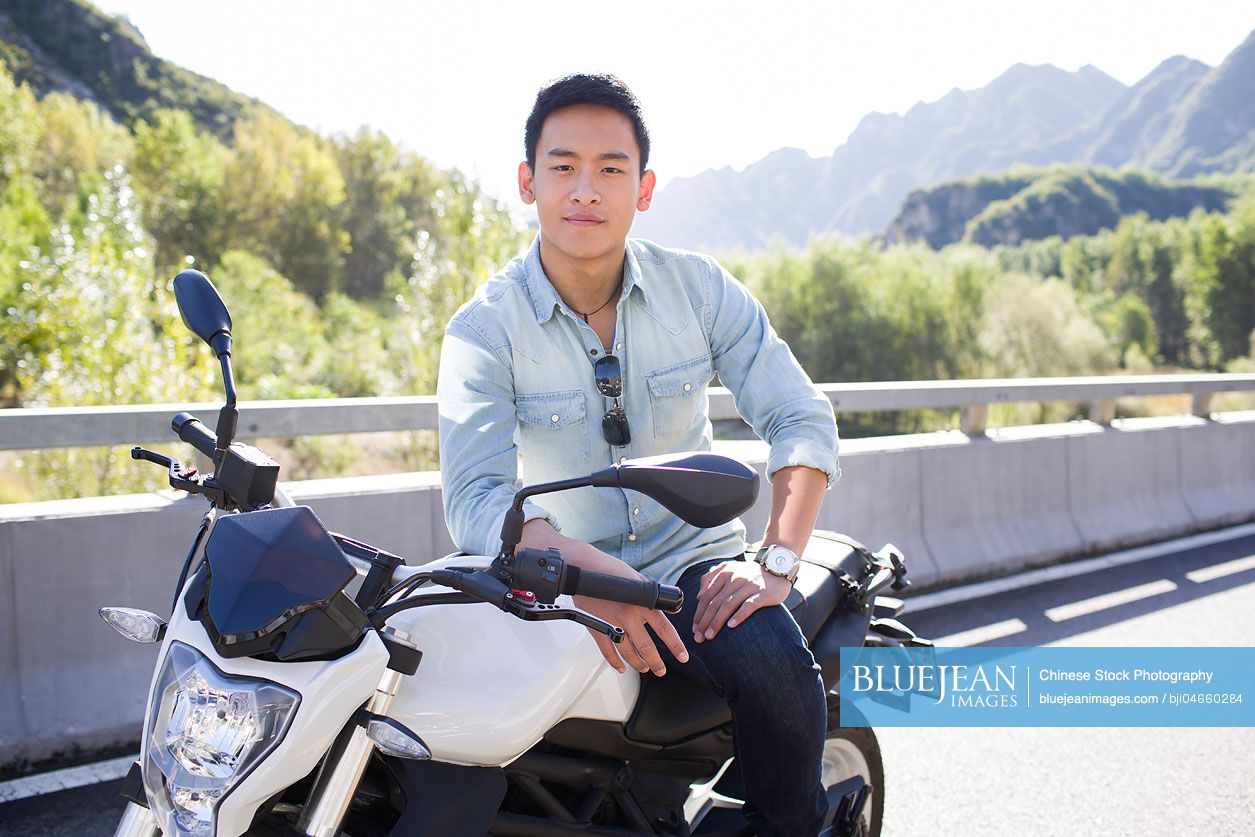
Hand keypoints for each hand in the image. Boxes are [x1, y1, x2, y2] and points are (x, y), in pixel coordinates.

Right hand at [573, 562, 689, 676]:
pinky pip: (607, 651)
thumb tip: (671, 609)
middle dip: (656, 663)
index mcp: (643, 603)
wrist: (584, 567)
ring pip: (628, 652)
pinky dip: (614, 662)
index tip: (682, 657)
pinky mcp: (597, 627)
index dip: (676, 646)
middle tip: (661, 670)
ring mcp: (612, 623)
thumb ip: (654, 597)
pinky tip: (621, 667)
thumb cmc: (611, 570)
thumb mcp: (639, 580)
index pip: (665, 629)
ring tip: (644, 668)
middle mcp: (629, 615)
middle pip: (646, 647)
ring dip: (637, 664)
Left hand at [693, 560, 791, 642]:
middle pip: (715, 603)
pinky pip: (748, 605)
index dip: (699, 614)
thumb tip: (698, 596)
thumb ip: (711, 577)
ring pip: (728, 605)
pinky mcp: (762, 593)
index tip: (695, 629)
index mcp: (724, 573)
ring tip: (710, 636)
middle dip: (705, 622)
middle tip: (699, 637)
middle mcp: (735, 578)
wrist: (777, 568)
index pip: (707, 596)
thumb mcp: (728, 569)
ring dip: (717, 622)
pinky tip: (731, 626)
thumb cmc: (749, 573)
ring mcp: (748, 585)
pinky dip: (739, 616)